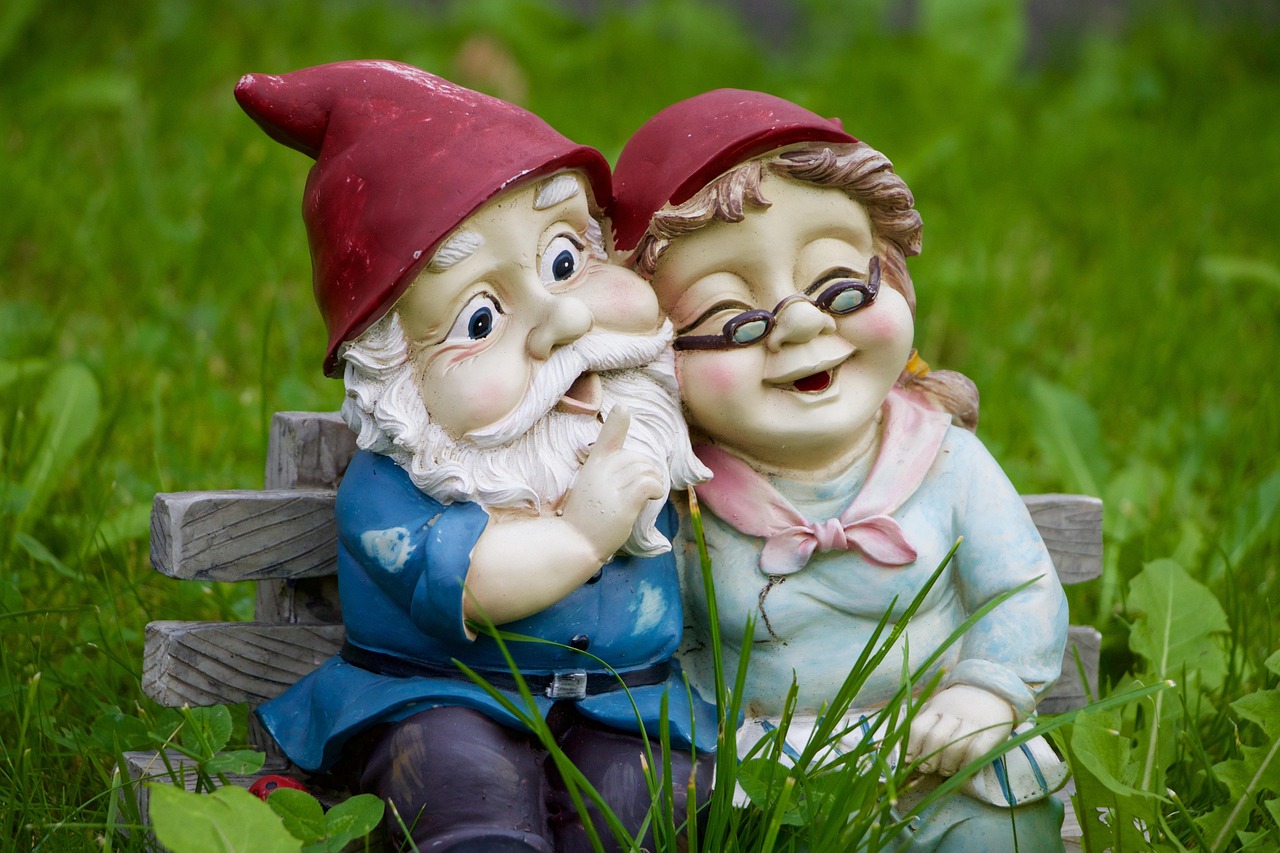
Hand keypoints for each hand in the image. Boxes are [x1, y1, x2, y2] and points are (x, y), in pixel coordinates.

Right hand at [561, 405, 664, 560]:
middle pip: (638, 458)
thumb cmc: (584, 516)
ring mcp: (611, 486)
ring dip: (654, 481)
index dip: (616, 421)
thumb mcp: (589, 485)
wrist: (574, 543)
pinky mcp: (623, 502)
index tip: (622, 408)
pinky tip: (653, 496)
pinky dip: (656, 488)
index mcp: (593, 465)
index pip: (607, 436)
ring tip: (647, 494)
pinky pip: (649, 483)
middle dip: (646, 471)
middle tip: (643, 489)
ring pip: (646, 469)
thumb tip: (634, 465)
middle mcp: (601, 471)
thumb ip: (606, 470)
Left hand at [905, 685, 1015, 776]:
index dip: (911, 747)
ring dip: (948, 765)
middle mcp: (953, 713)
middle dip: (929, 760)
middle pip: (936, 739)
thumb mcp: (937, 706)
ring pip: (955, 746)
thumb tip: (902, 749)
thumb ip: (923, 722)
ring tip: (946, 771)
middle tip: (929, 770)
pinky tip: (966, 770)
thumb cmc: (958, 705)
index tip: (910, 761)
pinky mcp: (992, 732)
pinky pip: (978, 751)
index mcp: (935, 707)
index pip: (918, 728)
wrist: (991, 689)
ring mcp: (973, 722)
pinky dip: (969, 765)